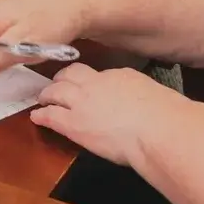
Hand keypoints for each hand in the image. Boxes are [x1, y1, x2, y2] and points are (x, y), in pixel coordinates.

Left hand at [23, 63, 186, 166]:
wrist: (158, 129)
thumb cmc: (166, 117)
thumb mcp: (154, 96)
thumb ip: (141, 97)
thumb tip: (142, 105)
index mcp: (119, 76)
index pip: (97, 74)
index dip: (88, 79)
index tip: (86, 84)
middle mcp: (97, 84)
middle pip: (71, 74)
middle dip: (61, 79)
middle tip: (56, 85)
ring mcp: (83, 102)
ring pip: (56, 91)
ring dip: (47, 94)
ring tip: (43, 99)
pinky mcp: (74, 124)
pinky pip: (51, 116)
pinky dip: (42, 115)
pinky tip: (36, 117)